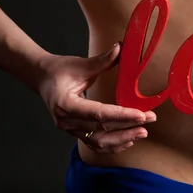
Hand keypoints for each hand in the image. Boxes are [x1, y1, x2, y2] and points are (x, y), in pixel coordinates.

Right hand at [36, 42, 155, 153]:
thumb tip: (121, 47)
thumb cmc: (59, 70)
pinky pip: (95, 145)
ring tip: (143, 132)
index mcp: (66, 104)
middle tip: (150, 120)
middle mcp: (66, 121)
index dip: (121, 115)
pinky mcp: (75, 133)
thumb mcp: (80, 64)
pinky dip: (113, 145)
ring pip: (99, 142)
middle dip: (128, 126)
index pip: (98, 113)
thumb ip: (102, 60)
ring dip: (123, 139)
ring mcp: (70, 130)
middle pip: (102, 130)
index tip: (141, 114)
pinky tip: (129, 140)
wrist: (42, 79)